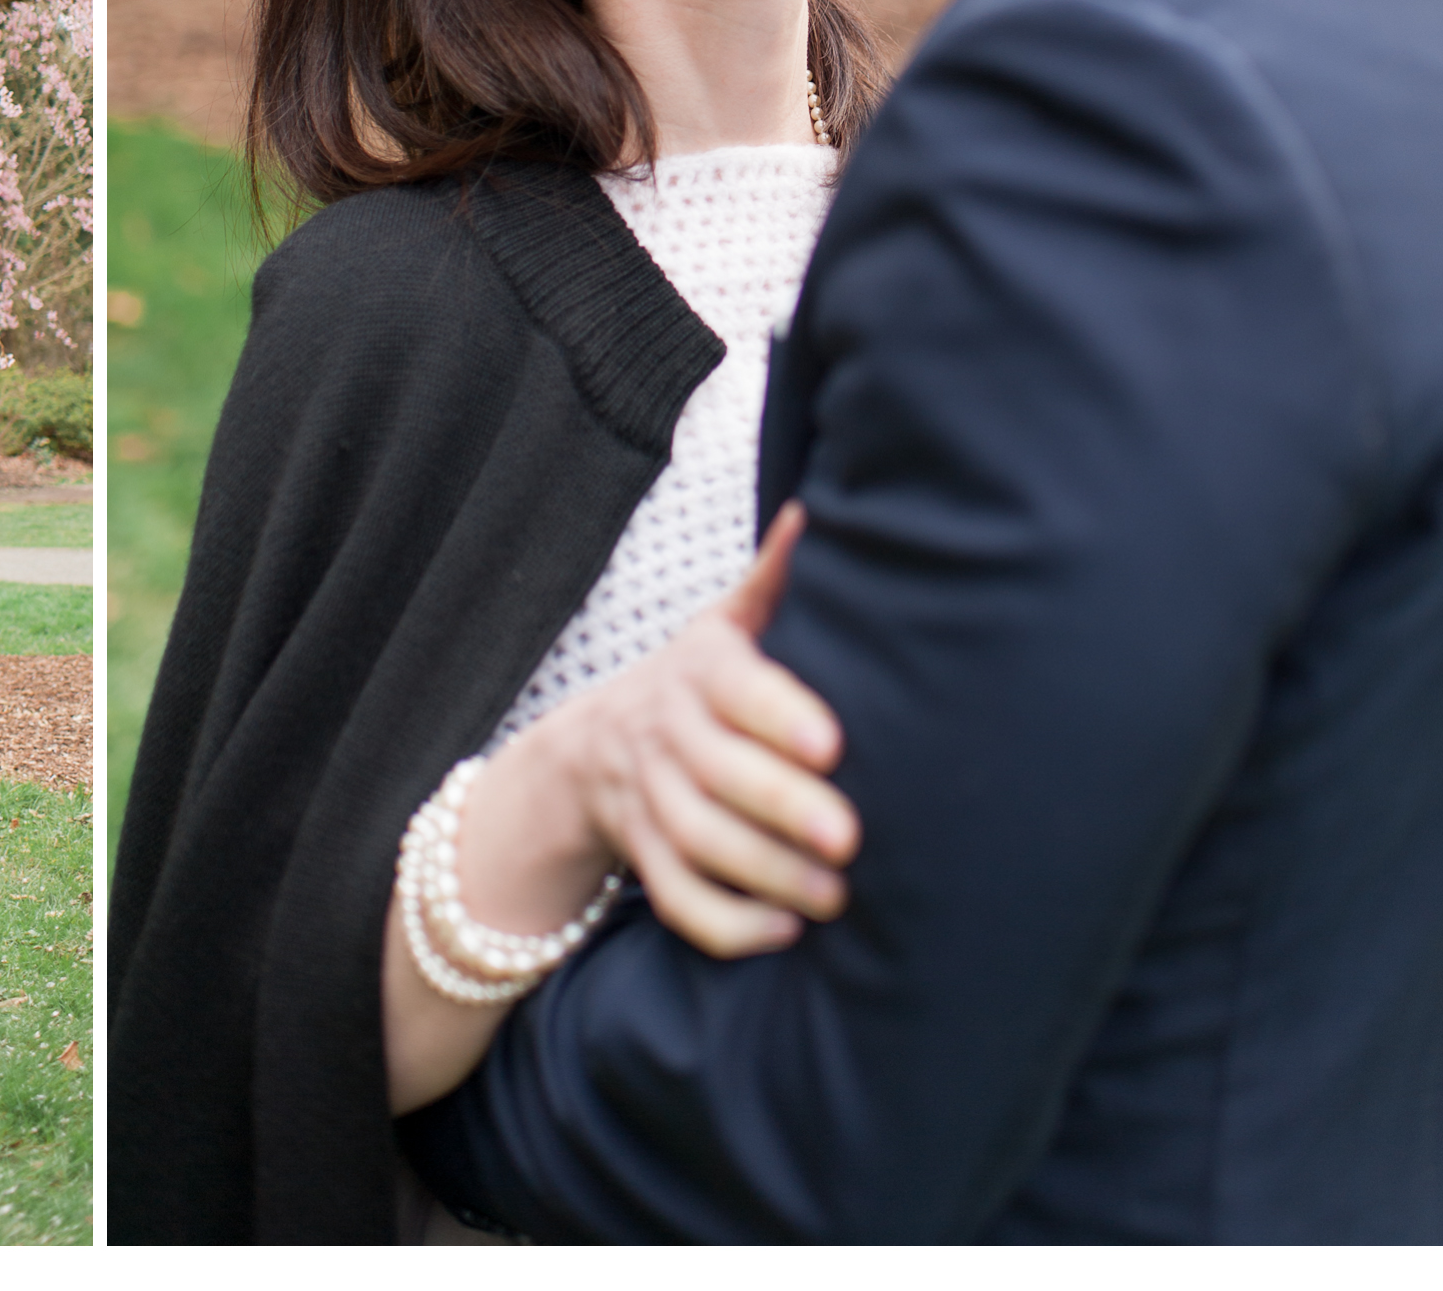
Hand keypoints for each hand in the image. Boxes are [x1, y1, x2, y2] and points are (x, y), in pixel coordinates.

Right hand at [483, 502, 858, 956]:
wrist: (592, 746)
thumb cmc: (700, 684)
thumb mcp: (726, 626)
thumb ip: (772, 579)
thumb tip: (815, 510)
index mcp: (701, 670)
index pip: (736, 689)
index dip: (778, 716)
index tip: (832, 744)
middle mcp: (666, 732)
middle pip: (716, 774)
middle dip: (781, 807)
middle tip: (849, 837)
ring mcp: (647, 797)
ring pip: (695, 842)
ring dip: (765, 874)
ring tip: (836, 897)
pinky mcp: (642, 853)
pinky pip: (675, 898)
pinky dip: (727, 925)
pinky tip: (786, 932)